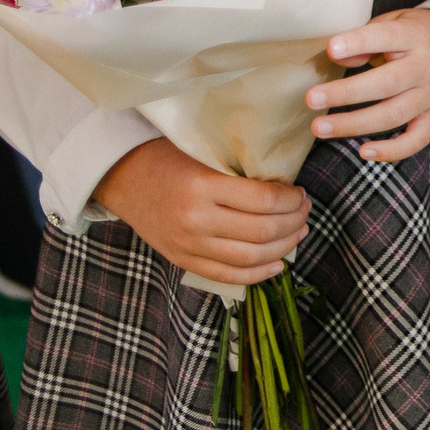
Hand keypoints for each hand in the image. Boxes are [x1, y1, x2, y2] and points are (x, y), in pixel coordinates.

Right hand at [94, 139, 307, 286]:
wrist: (123, 178)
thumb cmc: (169, 157)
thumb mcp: (205, 154)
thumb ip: (239, 172)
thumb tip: (287, 186)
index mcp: (203, 186)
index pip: (264, 200)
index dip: (292, 199)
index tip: (300, 192)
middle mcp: (196, 219)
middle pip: (262, 231)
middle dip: (295, 222)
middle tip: (306, 210)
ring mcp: (188, 244)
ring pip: (249, 257)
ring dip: (284, 247)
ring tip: (299, 232)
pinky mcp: (182, 259)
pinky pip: (227, 275)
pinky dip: (257, 274)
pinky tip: (277, 264)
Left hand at [308, 7, 429, 162]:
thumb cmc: (418, 34)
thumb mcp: (396, 22)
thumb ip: (368, 36)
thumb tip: (338, 58)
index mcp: (416, 36)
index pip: (386, 37)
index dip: (359, 43)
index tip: (331, 49)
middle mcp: (427, 67)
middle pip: (387, 83)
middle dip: (347, 93)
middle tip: (312, 99)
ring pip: (395, 114)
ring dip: (355, 124)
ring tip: (321, 128)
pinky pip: (417, 140)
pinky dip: (392, 151)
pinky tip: (364, 152)